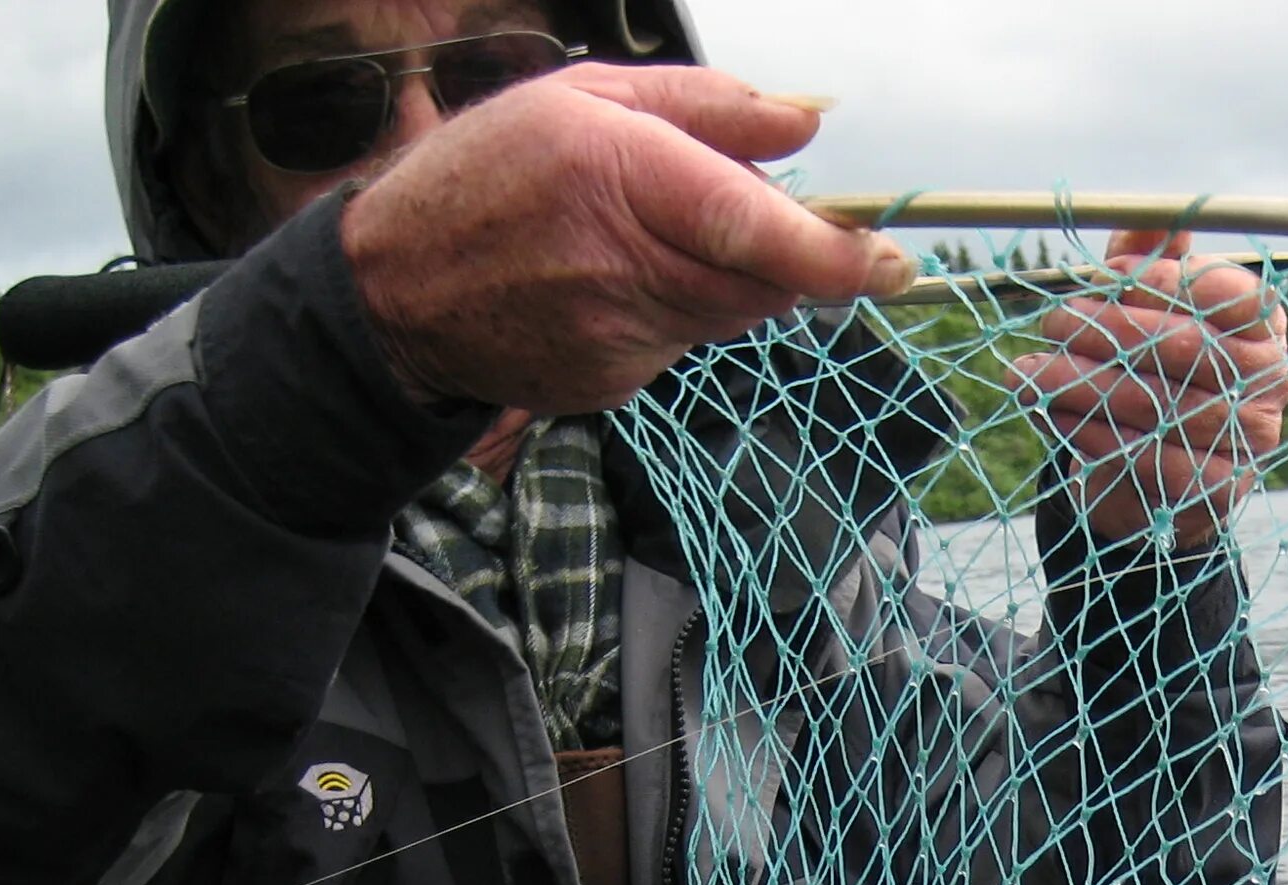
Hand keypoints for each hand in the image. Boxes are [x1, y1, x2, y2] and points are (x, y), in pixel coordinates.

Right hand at [342, 65, 917, 414]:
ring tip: (648, 239)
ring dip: (724, 280)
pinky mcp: (611, 383)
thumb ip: (709, 107)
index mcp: (616, 172)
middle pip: (760, 281)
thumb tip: (810, 119)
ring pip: (728, 315)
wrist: (395, 289)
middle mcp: (620, 261)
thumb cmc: (490, 173)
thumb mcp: (587, 98)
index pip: (754, 227)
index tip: (892, 261)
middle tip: (765, 225)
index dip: (835, 254)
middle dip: (788, 258)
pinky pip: (681, 346)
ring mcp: (616, 336)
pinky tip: (607, 287)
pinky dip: (672, 314)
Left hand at [1004, 230, 1287, 549]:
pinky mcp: (1220, 485)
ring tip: (1026, 373)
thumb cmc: (1154, 370)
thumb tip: (1148, 215)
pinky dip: (1091, 435)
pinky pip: (1147, 457)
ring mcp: (1252, 436)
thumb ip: (1148, 259)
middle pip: (1184, 347)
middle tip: (1053, 322)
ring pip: (1158, 404)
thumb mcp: (1149, 306)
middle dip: (1107, 331)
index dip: (1159, 282)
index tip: (1102, 279)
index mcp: (1262, 322)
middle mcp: (1269, 377)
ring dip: (1082, 385)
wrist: (1159, 473)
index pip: (1223, 291)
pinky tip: (1051, 414)